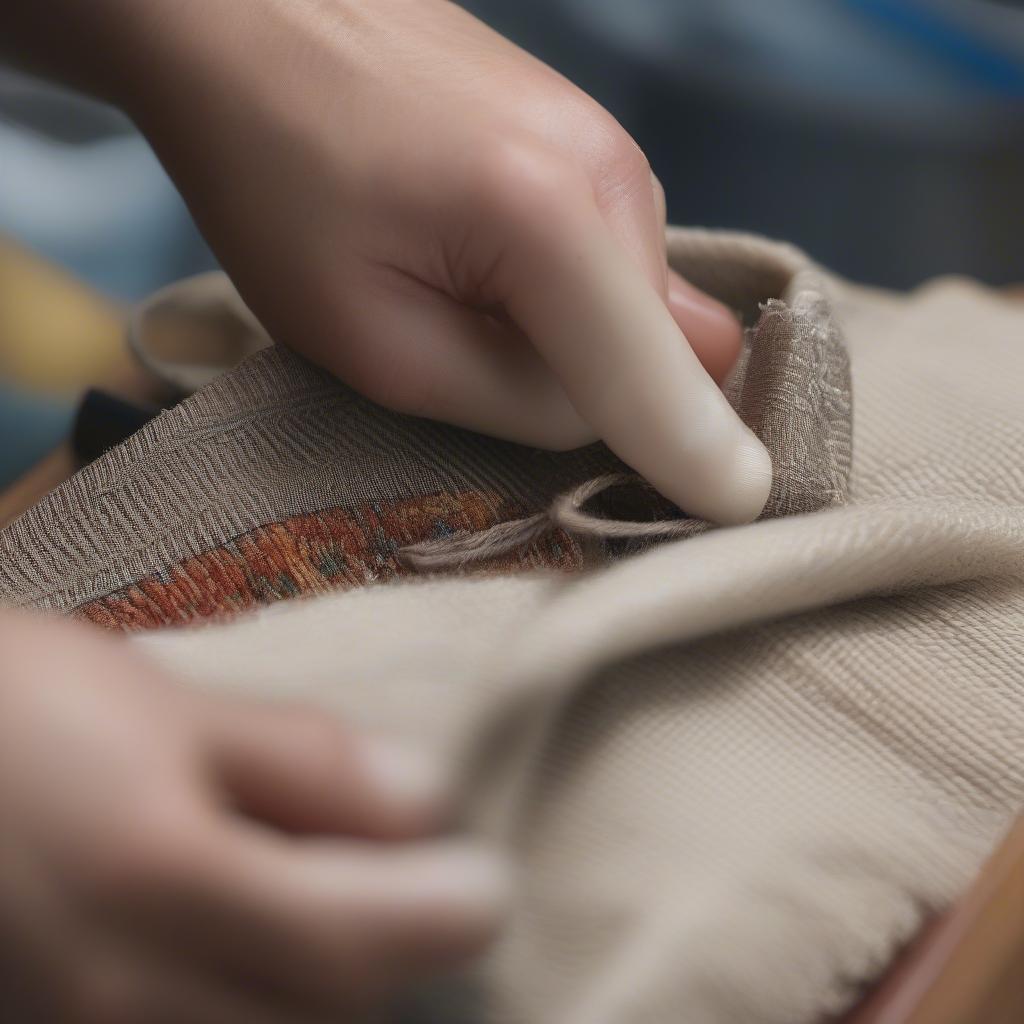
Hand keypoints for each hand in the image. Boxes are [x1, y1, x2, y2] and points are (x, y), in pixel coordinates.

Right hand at [0, 613, 506, 1021]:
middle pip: (325, 1019)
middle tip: (406, 885)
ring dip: (325, 992)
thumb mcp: (170, 708)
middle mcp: (120, 994)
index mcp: (158, 880)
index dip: (442, 916)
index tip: (488, 881)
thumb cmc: (24, 711)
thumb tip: (426, 804)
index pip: (352, 940)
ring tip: (329, 909)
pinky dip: (259, 1009)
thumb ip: (300, 763)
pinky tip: (258, 949)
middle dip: (387, 958)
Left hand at [119, 0, 770, 524]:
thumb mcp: (371, 338)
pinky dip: (564, 296)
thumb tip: (599, 417)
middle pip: (655, 355)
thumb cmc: (278, 179)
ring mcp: (614, 154)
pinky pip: (613, 267)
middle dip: (587, 393)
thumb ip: (509, 401)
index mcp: (558, 222)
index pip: (660, 379)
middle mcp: (619, 180)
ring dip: (568, 340)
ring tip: (448, 288)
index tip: (751, 506)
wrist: (248, 18)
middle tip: (467, 363)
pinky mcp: (593, 149)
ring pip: (634, 313)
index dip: (699, 458)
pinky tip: (475, 253)